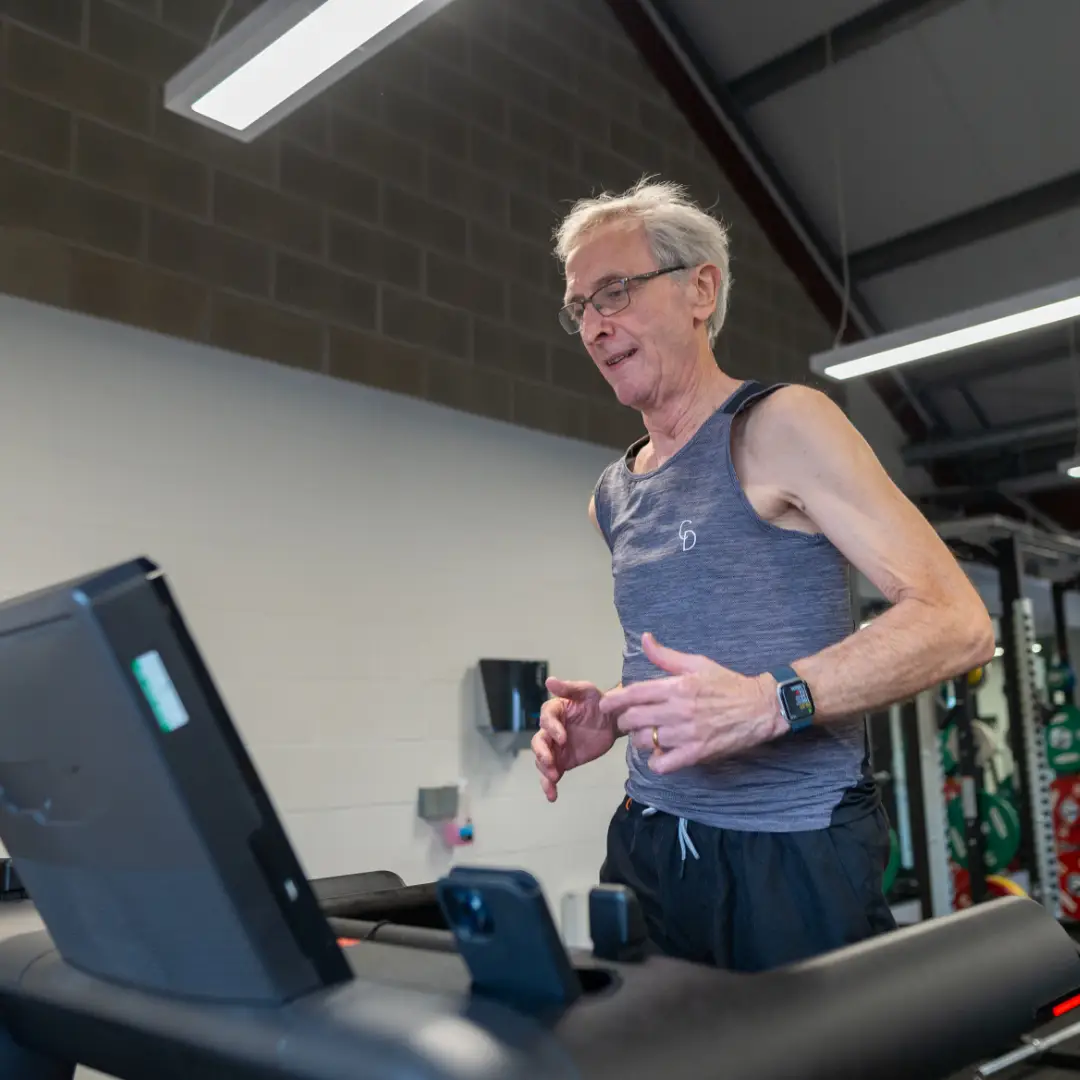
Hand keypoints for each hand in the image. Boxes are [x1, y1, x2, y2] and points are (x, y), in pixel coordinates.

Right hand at [532, 678, 614, 801]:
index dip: (552, 728)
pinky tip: (552, 796)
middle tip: (551, 762)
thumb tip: (549, 680)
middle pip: (539, 741)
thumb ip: (569, 688)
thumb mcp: (588, 691)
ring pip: (542, 760)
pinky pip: (552, 774)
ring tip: (554, 778)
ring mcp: (556, 748)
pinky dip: (549, 785)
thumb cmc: (600, 703)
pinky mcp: (563, 761)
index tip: (562, 738)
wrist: (614, 723)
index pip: (546, 718)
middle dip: (542, 753)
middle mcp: (551, 730)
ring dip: (544, 770)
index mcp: (555, 711)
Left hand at [598, 633, 786, 773]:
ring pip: (645, 741)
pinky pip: (664, 764)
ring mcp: (686, 733)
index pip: (634, 694)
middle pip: (634, 719)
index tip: (606, 705)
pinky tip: (660, 754)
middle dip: (625, 721)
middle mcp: (678, 710)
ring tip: (647, 736)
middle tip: (629, 721)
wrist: (760, 707)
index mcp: (676, 686)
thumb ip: (666, 656)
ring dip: (640, 740)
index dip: (614, 700)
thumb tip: (645, 639)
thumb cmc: (727, 683)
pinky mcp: (696, 753)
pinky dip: (656, 761)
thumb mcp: (697, 663)